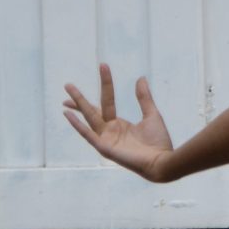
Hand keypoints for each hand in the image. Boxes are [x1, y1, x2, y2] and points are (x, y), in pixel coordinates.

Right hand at [61, 65, 173, 180]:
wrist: (162, 160)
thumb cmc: (158, 142)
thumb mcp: (151, 114)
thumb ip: (144, 98)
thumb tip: (140, 78)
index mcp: (119, 125)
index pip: (106, 101)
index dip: (105, 84)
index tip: (101, 67)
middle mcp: (109, 131)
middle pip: (91, 111)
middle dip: (79, 99)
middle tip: (67, 85)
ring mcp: (106, 140)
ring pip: (89, 119)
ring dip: (78, 107)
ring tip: (66, 96)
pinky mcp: (104, 148)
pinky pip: (88, 135)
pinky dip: (78, 126)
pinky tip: (67, 115)